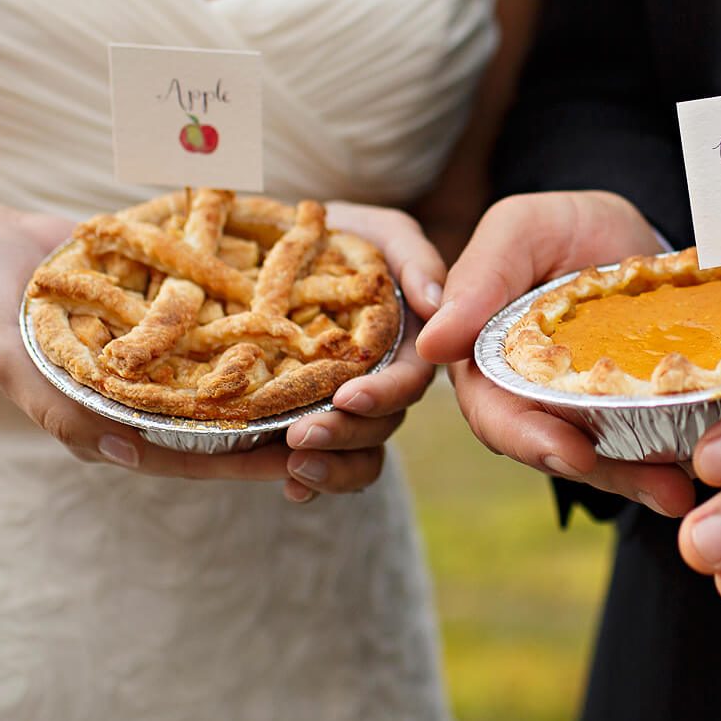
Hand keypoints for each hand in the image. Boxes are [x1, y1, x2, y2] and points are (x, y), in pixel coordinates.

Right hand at [0, 203, 381, 489]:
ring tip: (350, 369)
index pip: (198, 456)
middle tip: (347, 419)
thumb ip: (61, 407)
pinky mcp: (183, 315)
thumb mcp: (11, 360)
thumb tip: (128, 454)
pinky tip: (320, 308)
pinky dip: (272, 326)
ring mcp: (173, 357)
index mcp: (124, 423)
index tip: (301, 459)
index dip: (249, 462)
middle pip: (234, 427)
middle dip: (288, 427)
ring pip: (245, 381)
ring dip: (293, 379)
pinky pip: (235, 328)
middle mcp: (158, 397)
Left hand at [275, 202, 448, 502]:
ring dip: (331, 468)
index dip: (384, 393)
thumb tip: (436, 301)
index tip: (348, 397)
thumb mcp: (382, 232)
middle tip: (299, 437)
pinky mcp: (308, 419)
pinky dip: (308, 481)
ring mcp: (349, 407)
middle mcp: (385, 383)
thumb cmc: (343, 234)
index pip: (409, 380)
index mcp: (408, 345)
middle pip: (381, 426)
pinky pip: (320, 462)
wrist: (284, 243)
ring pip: (358, 454)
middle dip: (345, 436)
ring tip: (292, 469)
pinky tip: (288, 488)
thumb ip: (415, 258)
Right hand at [417, 191, 698, 517]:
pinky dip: (662, 465)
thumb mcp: (520, 230)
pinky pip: (637, 449)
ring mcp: (576, 412)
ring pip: (598, 459)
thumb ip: (478, 278)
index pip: (493, 411)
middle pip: (551, 449)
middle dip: (599, 471)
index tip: (571, 453)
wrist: (630, 232)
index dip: (527, 436)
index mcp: (484, 360)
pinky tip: (690, 477)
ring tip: (679, 491)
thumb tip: (432, 344)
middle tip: (653, 484)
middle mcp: (524, 398)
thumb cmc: (562, 227)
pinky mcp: (624, 416)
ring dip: (637, 479)